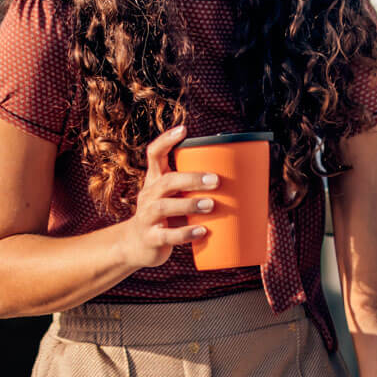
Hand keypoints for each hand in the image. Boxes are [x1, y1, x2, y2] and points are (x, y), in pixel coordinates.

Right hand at [120, 124, 218, 270]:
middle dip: (191, 179)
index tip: (183, 129)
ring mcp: (147, 217)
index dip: (166, 140)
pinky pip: (167, 235)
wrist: (136, 246)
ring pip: (164, 207)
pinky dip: (185, 234)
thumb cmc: (165, 217)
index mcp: (154, 180)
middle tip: (216, 180)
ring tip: (211, 204)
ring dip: (189, 205)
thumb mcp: (172, 197)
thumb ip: (193, 188)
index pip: (154, 154)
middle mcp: (148, 195)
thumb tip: (239, 182)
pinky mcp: (151, 238)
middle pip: (166, 181)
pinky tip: (202, 231)